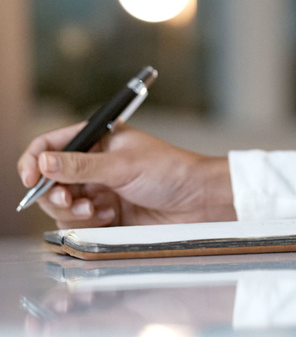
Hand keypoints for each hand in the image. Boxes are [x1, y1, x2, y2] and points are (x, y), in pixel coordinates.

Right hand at [17, 123, 234, 226]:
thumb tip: (44, 162)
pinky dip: (88, 223)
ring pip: (60, 205)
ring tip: (95, 210)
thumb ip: (80, 166)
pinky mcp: (104, 214)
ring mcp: (97, 190)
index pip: (51, 145)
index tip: (31, 178)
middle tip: (69, 200)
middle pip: (49, 181)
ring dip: (72, 210)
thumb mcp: (123, 165)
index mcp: (99, 139)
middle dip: (54, 193)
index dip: (34, 161)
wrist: (197, 201)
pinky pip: (77, 223)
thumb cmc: (171, 171)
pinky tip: (111, 217)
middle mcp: (93, 164)